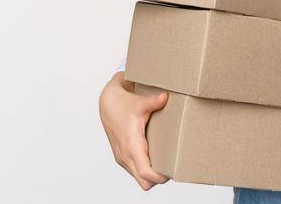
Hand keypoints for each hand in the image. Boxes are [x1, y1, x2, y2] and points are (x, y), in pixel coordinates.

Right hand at [99, 72, 170, 189]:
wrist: (107, 103)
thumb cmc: (123, 104)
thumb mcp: (139, 103)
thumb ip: (153, 102)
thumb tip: (165, 97)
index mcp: (131, 145)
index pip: (145, 172)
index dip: (160, 177)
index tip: (172, 172)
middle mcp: (125, 155)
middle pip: (144, 183)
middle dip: (158, 180)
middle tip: (171, 167)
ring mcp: (122, 158)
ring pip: (140, 179)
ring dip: (151, 175)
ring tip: (164, 162)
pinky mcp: (122, 157)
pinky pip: (135, 172)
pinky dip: (145, 170)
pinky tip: (154, 157)